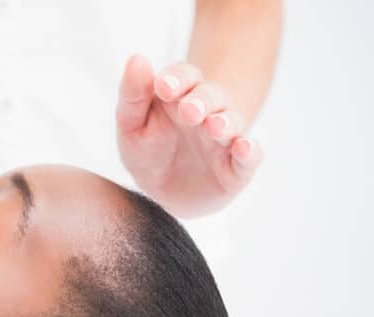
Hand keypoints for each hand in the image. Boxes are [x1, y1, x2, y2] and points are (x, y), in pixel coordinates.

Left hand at [116, 55, 263, 217]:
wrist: (162, 192)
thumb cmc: (146, 151)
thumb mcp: (130, 124)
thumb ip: (132, 94)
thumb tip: (137, 58)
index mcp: (181, 96)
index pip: (184, 76)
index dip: (177, 78)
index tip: (163, 86)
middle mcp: (208, 111)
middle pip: (211, 95)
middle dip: (202, 100)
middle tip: (189, 110)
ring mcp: (224, 138)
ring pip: (232, 121)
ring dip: (225, 122)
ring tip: (214, 126)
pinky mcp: (236, 168)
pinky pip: (249, 156)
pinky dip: (250, 150)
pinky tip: (246, 147)